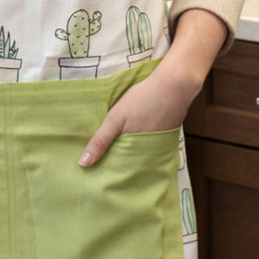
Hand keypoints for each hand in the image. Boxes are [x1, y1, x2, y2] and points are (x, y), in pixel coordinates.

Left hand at [79, 8, 226, 166]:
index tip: (93, 173)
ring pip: (140, 156)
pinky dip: (141, 146)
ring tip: (114, 153)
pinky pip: (150, 147)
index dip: (107, 171)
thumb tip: (83, 164)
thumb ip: (101, 140)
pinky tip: (134, 139)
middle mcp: (148, 154)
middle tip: (100, 165)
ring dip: (129, 155)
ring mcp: (159, 146)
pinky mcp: (166, 136)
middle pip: (129, 164)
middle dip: (117, 165)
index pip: (118, 171)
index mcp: (135, 152)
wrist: (175, 85)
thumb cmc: (143, 99)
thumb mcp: (116, 117)